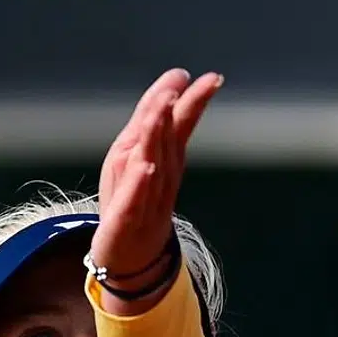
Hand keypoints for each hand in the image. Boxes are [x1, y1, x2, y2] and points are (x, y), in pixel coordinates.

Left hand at [90, 67, 223, 315]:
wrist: (130, 258)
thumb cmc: (135, 202)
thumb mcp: (139, 156)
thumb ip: (155, 122)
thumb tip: (172, 83)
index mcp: (163, 158)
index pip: (180, 125)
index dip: (194, 101)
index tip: (211, 78)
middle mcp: (160, 176)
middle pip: (167, 140)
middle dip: (172, 112)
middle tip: (179, 85)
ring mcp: (146, 198)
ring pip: (152, 163)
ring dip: (156, 137)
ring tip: (161, 111)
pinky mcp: (126, 219)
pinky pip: (135, 199)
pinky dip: (141, 184)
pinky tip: (146, 167)